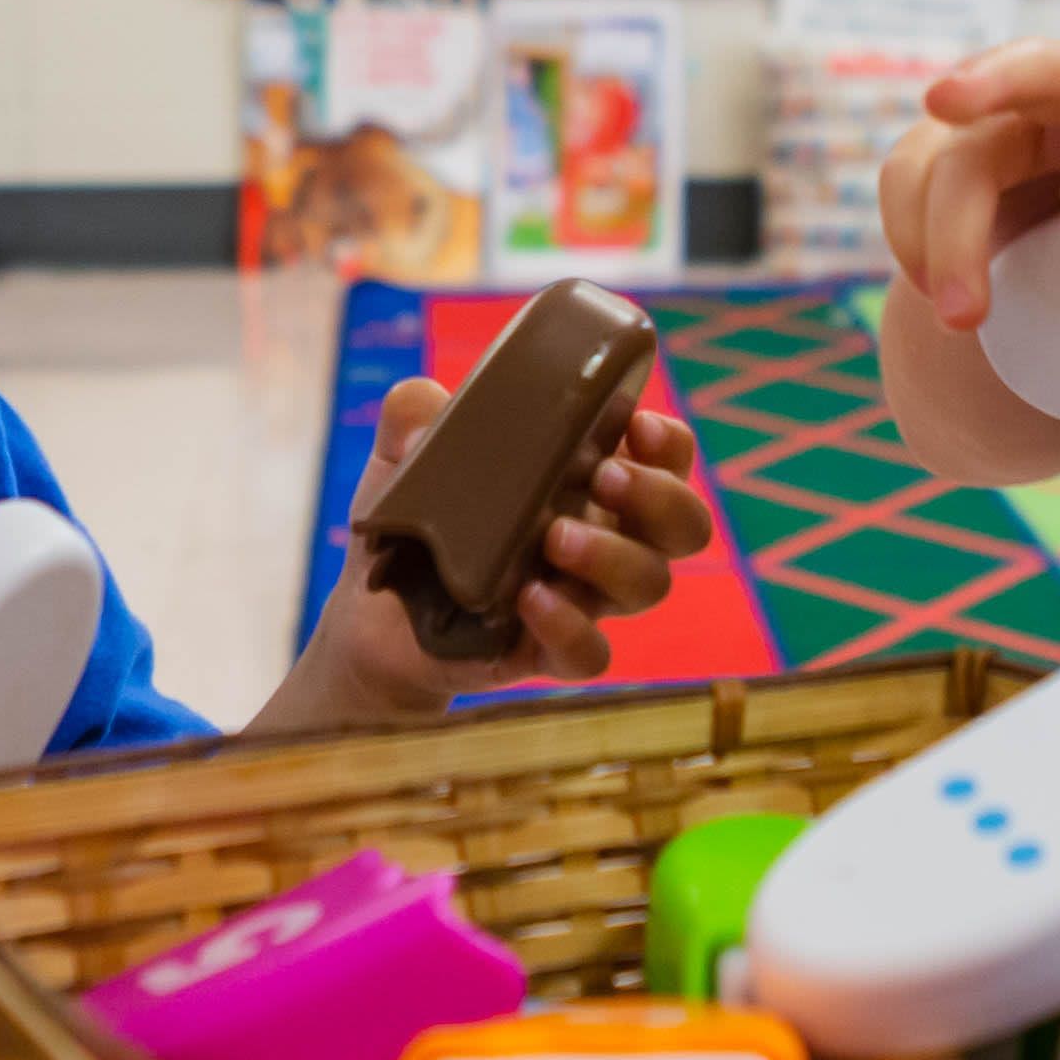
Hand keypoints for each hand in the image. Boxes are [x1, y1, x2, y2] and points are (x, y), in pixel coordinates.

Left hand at [272, 376, 717, 724]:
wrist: (374, 612)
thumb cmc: (417, 520)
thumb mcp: (405, 456)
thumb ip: (414, 416)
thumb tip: (423, 407)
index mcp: (593, 481)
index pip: (669, 459)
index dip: (670, 443)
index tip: (636, 424)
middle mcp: (609, 539)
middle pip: (685, 526)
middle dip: (659, 497)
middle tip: (604, 476)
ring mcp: (586, 599)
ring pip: (650, 585)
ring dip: (613, 556)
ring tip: (555, 537)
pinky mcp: (550, 651)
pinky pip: (591, 652)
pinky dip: (570, 625)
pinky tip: (530, 599)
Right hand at [881, 16, 1059, 327]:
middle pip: (1038, 64)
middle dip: (994, 74)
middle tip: (948, 99)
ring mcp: (1004, 136)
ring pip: (962, 149)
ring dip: (953, 231)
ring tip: (966, 316)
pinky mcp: (940, 169)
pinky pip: (908, 185)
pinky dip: (915, 242)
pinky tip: (943, 303)